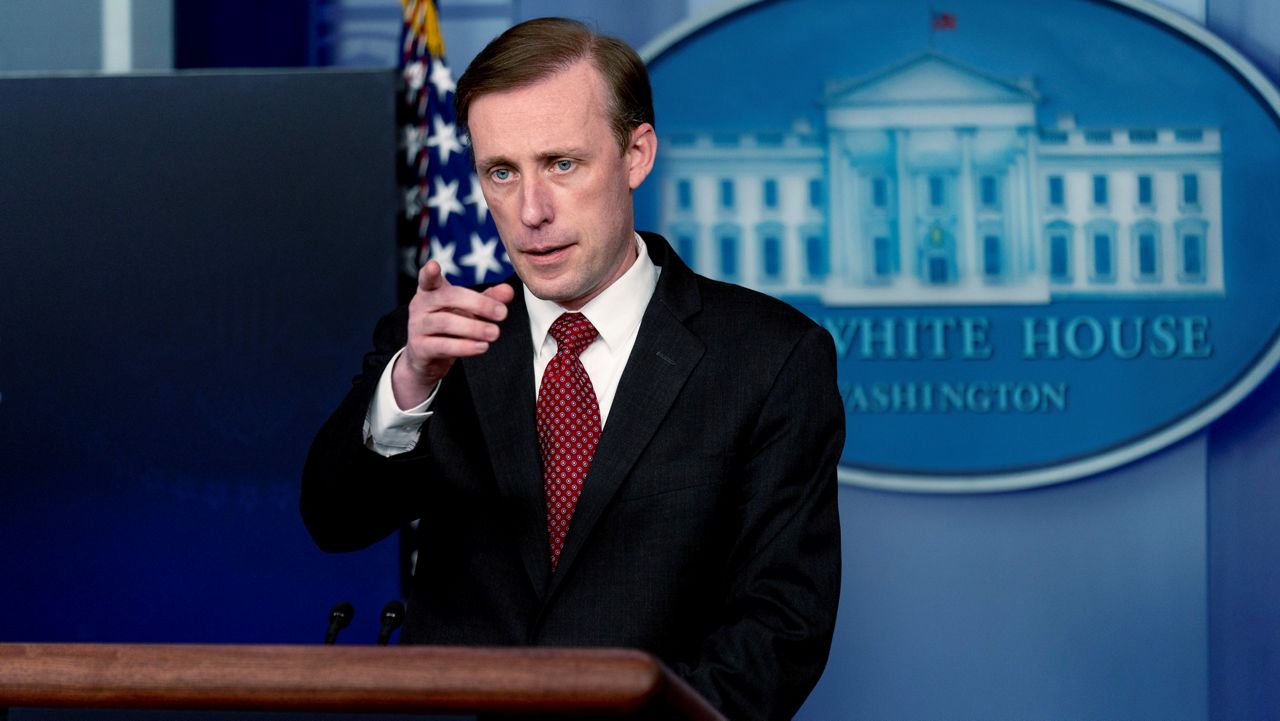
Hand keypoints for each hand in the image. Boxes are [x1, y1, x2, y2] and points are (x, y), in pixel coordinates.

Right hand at [391, 260, 514, 407]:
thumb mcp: (469, 311)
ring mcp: (417, 326)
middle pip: (448, 297)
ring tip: (495, 333)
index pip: (427, 278)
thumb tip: (509, 290)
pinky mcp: (420, 348)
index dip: (429, 272)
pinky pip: (443, 345)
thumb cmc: (449, 328)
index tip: (434, 265)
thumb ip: (487, 299)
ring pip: (445, 322)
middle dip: (478, 303)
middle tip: (502, 313)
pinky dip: (465, 346)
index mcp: (431, 291)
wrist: (427, 359)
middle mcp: (420, 305)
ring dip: (474, 327)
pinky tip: (482, 346)